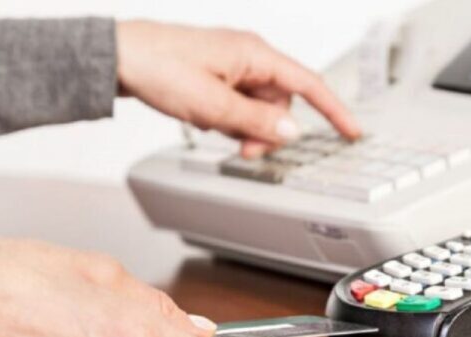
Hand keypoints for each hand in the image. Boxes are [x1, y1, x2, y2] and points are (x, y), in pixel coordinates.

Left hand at [116, 20, 361, 158]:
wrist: (117, 56)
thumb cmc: (158, 66)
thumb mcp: (212, 104)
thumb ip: (257, 121)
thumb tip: (293, 132)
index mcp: (255, 54)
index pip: (308, 84)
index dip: (335, 111)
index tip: (352, 131)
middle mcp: (249, 56)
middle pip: (281, 102)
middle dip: (268, 130)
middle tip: (244, 148)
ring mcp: (233, 65)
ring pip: (259, 107)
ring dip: (245, 127)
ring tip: (215, 127)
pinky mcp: (218, 74)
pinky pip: (239, 103)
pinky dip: (230, 118)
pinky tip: (206, 117)